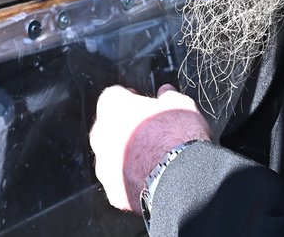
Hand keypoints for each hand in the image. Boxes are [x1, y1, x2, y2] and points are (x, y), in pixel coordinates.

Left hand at [90, 84, 212, 212]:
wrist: (182, 177)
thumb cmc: (178, 135)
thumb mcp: (180, 103)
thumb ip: (168, 96)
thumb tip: (166, 92)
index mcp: (112, 107)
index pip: (115, 96)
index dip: (132, 99)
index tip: (144, 105)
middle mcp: (101, 136)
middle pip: (109, 128)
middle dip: (125, 129)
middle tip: (149, 132)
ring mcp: (104, 166)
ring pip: (112, 157)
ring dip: (126, 156)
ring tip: (152, 159)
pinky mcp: (114, 192)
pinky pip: (120, 182)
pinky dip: (132, 180)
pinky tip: (151, 179)